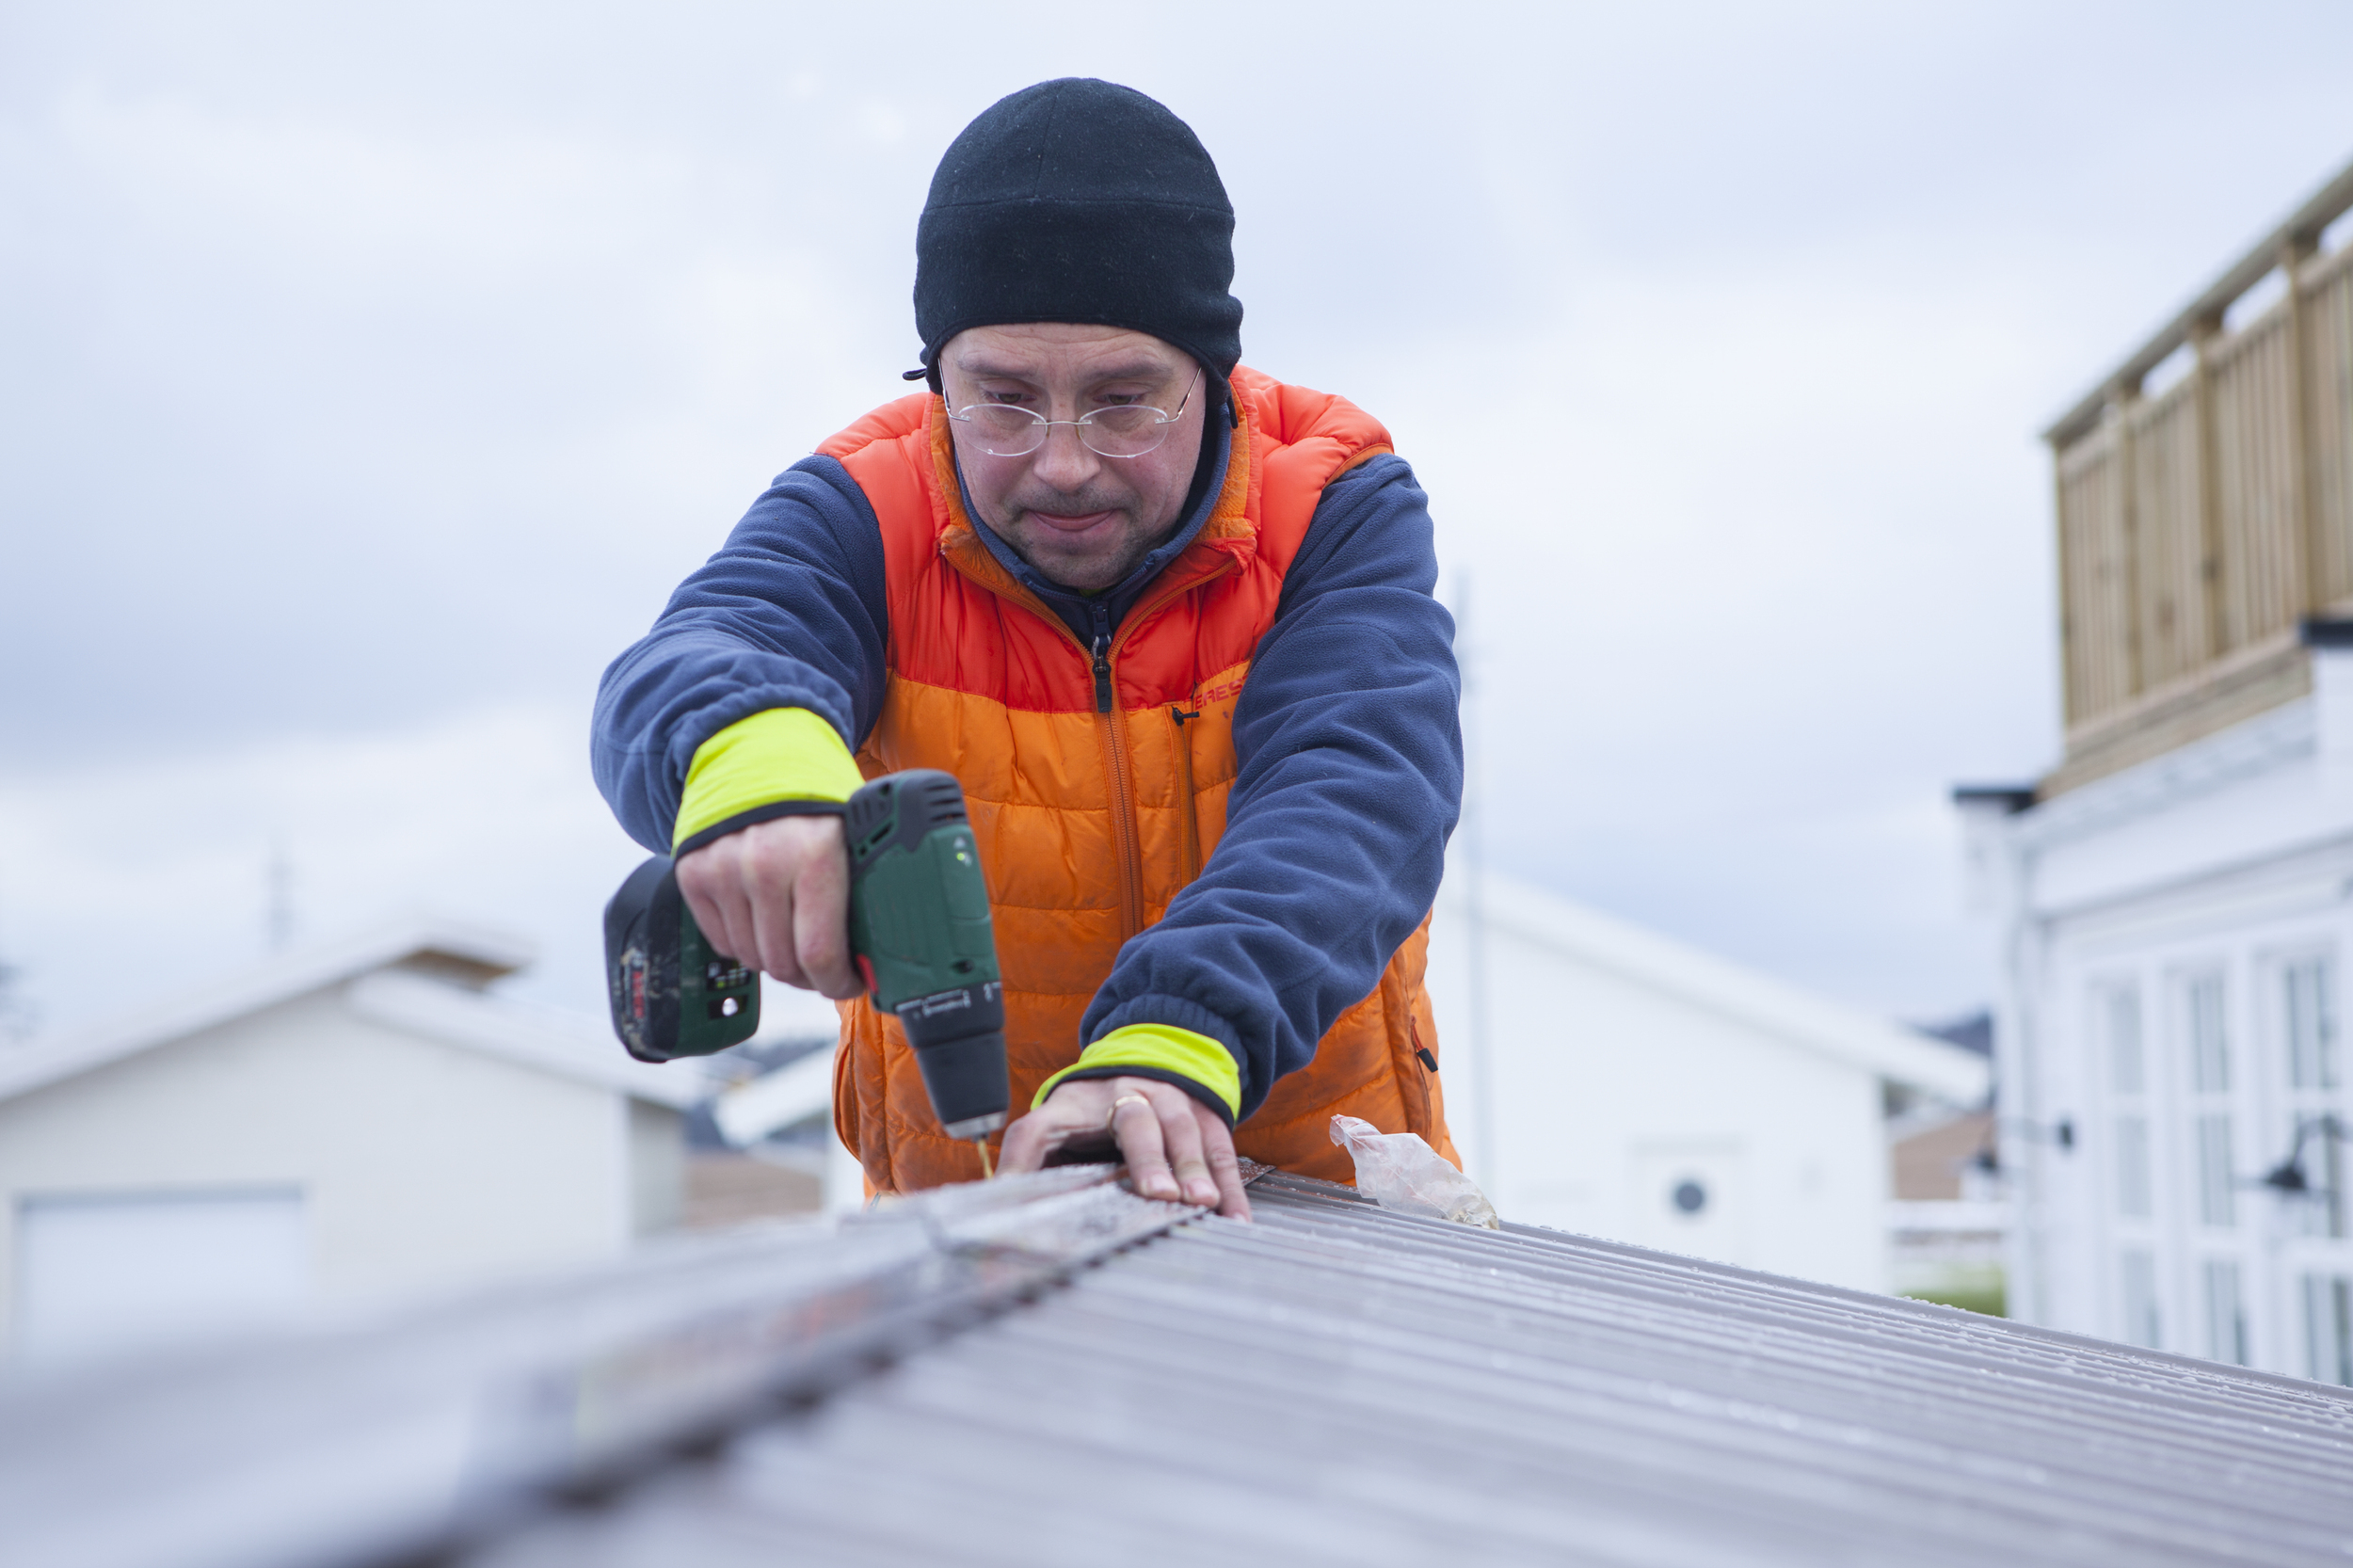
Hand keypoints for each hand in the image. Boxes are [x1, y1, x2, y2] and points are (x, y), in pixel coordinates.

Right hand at [673, 814, 862, 998]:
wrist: (755, 749)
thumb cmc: (813, 796)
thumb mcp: (853, 832)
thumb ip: (862, 890)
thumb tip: (877, 955)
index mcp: (816, 854)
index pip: (820, 952)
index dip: (838, 982)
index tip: (850, 982)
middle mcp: (764, 864)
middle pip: (783, 963)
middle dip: (810, 976)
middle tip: (825, 967)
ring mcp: (723, 870)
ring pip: (752, 958)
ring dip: (777, 961)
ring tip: (795, 940)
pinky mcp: (693, 875)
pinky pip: (722, 942)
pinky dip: (745, 944)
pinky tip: (765, 922)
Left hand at [998, 1075, 1251, 1219]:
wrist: (1151, 1061)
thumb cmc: (1091, 1113)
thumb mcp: (1053, 1128)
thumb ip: (1027, 1163)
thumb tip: (994, 1208)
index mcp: (1074, 1104)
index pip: (1043, 1127)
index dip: (1032, 1159)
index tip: (1030, 1194)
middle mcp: (1127, 1094)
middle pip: (1136, 1121)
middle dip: (1148, 1158)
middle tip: (1158, 1194)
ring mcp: (1172, 1101)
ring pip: (1185, 1130)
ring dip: (1194, 1168)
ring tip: (1201, 1204)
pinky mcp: (1206, 1116)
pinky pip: (1221, 1150)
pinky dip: (1230, 1185)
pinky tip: (1234, 1218)